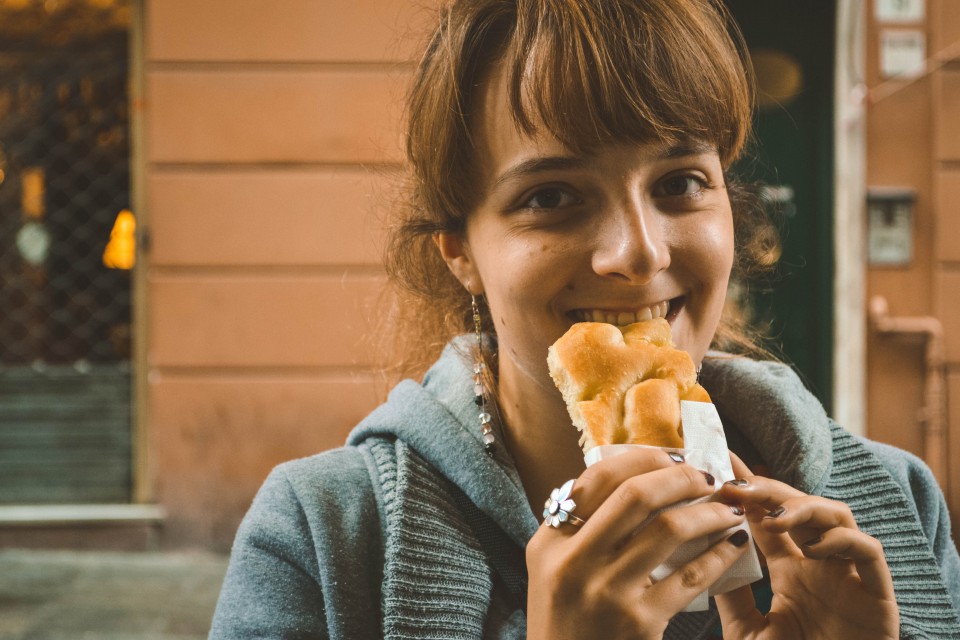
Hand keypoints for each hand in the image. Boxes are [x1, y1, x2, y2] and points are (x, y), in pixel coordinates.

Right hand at [525, 448, 749, 639]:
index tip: (671, 456)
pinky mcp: (639, 622)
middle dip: (680, 477)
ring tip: (727, 509)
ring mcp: (607, 592)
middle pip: (636, 495)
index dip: (642, 458)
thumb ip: (579, 525)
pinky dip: (718, 554)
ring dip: (708, 512)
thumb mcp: (551, 567)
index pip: (598, 478)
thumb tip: (629, 476)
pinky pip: (690, 576)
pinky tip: (732, 544)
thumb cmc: (566, 619)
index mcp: (551, 541)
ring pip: (669, 529)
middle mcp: (574, 562)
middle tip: (706, 477)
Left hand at [716, 458, 898, 639]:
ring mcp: (849, 576)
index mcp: (791, 569)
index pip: (768, 517)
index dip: (746, 492)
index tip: (719, 471)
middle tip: (737, 484)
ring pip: (837, 516)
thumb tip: (701, 551)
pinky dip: (843, 540)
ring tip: (774, 516)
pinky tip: (812, 548)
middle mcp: (820, 564)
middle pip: (800, 507)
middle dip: (768, 490)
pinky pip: (869, 551)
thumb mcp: (746, 630)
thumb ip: (729, 593)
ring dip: (804, 507)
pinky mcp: (877, 595)